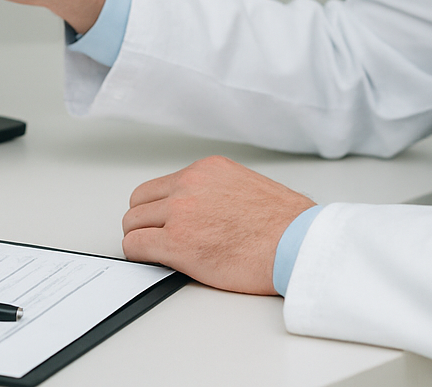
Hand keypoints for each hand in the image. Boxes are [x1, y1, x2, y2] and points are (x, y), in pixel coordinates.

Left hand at [121, 155, 315, 294]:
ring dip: (141, 239)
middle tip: (156, 240)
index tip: (163, 224)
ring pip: (132, 224)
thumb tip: (201, 210)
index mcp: (207, 170)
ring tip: (159, 254)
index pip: (159, 186)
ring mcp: (181, 212)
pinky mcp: (178, 243)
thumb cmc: (285, 225)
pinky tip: (154, 262)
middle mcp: (190, 184)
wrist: (299, 244)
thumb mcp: (245, 187)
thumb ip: (215, 192)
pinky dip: (139, 256)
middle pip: (139, 202)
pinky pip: (135, 246)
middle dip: (145, 223)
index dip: (157, 210)